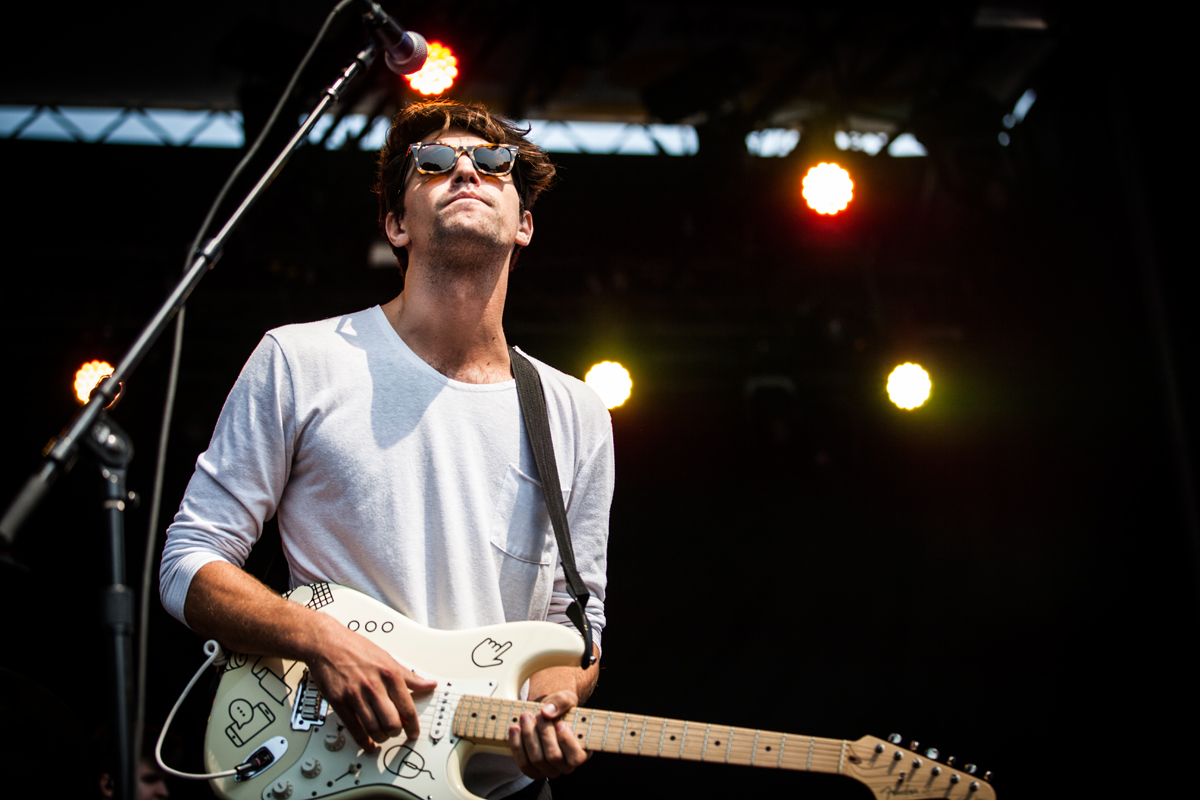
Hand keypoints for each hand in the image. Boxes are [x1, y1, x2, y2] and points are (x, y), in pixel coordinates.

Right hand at [306, 618, 437, 751]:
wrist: (327, 644)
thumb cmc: (356, 648)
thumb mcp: (388, 658)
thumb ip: (409, 676)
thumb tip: (429, 684)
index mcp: (389, 674)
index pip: (407, 707)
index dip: (413, 724)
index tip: (414, 732)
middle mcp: (374, 685)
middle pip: (392, 722)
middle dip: (396, 732)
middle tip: (397, 733)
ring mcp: (356, 695)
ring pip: (374, 728)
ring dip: (381, 737)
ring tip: (383, 736)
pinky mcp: (339, 702)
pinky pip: (354, 728)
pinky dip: (363, 741)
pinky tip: (368, 744)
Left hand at [507, 690, 589, 779]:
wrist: (545, 714)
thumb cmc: (560, 708)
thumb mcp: (566, 698)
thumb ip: (561, 702)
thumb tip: (548, 712)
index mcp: (582, 752)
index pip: (576, 757)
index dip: (567, 742)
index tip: (560, 724)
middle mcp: (566, 766)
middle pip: (554, 756)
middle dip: (544, 733)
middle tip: (539, 714)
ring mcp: (549, 770)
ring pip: (537, 760)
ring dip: (529, 737)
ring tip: (526, 717)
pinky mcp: (533, 770)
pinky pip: (523, 763)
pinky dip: (517, 745)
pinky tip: (515, 728)